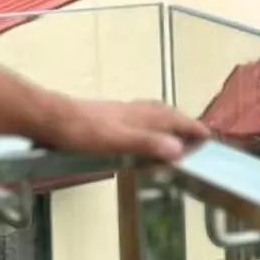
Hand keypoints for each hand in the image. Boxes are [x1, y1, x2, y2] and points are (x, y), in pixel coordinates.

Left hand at [35, 96, 210, 162]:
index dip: (191, 128)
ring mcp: (117, 112)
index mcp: (138, 117)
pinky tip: (137, 132)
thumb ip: (146, 143)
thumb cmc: (82, 132)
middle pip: (164, 113)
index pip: (173, 120)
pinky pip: (135, 117)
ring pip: (149, 113)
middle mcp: (131, 111)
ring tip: (173, 132)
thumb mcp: (116, 141)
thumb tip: (179, 148)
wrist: (50, 118)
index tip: (209, 137)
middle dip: (182, 122)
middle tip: (196, 134)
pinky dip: (147, 123)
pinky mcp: (104, 117)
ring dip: (165, 121)